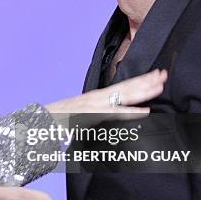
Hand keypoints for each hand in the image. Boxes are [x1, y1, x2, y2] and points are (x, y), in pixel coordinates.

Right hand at [45, 68, 166, 119]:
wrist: (36, 125)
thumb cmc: (57, 125)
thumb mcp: (81, 120)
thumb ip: (97, 119)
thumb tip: (111, 121)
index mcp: (96, 99)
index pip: (122, 87)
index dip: (139, 81)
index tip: (156, 76)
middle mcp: (96, 98)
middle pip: (125, 87)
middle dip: (146, 81)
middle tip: (164, 74)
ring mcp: (92, 105)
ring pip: (122, 96)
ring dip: (142, 91)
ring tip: (159, 86)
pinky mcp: (89, 115)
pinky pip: (112, 113)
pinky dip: (129, 112)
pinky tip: (144, 112)